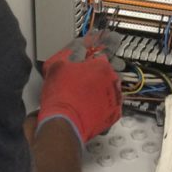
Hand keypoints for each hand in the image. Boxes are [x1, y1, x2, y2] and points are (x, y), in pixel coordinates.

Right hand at [37, 31, 123, 145]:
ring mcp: (115, 98)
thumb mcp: (57, 64)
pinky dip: (102, 105)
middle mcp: (113, 80)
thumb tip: (73, 48)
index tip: (90, 55)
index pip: (102, 52)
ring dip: (100, 89)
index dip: (92, 55)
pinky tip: (90, 106)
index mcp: (102, 65)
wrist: (62, 123)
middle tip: (82, 79)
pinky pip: (110, 105)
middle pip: (107, 71)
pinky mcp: (114, 115)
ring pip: (109, 88)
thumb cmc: (61, 96)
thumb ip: (69, 52)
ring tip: (84, 95)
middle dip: (96, 73)